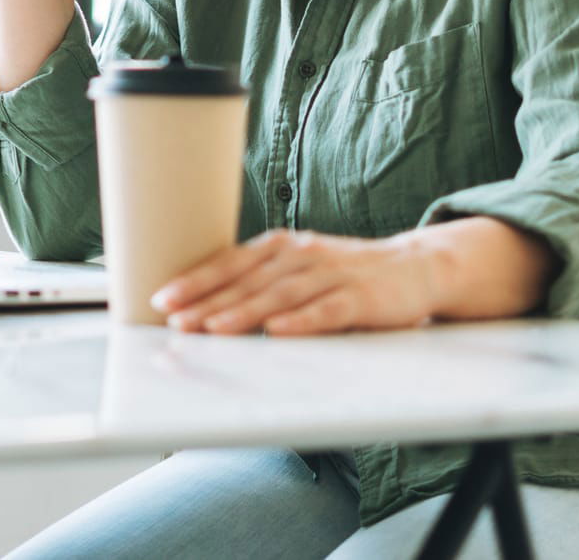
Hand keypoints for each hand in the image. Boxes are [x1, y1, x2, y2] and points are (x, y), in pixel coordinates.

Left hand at [149, 229, 438, 336]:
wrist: (416, 266)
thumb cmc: (345, 273)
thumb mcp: (299, 269)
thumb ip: (261, 281)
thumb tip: (205, 308)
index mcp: (280, 247)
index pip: (230, 262)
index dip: (196, 280)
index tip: (163, 298)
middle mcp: (301, 254)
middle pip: (248, 279)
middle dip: (209, 300)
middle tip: (175, 318)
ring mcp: (332, 273)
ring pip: (281, 294)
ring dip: (244, 311)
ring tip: (213, 328)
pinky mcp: (361, 297)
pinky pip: (328, 310)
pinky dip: (302, 321)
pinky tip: (278, 332)